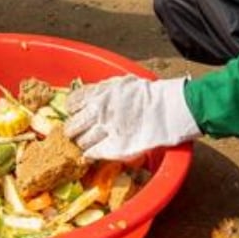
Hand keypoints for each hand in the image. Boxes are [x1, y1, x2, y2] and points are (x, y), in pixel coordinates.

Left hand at [64, 75, 199, 159]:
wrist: (166, 109)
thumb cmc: (146, 94)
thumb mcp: (120, 83)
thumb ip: (101, 91)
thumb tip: (86, 97)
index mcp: (97, 94)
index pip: (72, 104)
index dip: (73, 110)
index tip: (76, 113)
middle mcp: (97, 112)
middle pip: (72, 126)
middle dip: (73, 130)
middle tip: (77, 133)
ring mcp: (105, 131)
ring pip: (82, 142)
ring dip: (83, 143)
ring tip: (88, 143)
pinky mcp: (115, 148)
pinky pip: (94, 153)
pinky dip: (91, 154)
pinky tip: (92, 154)